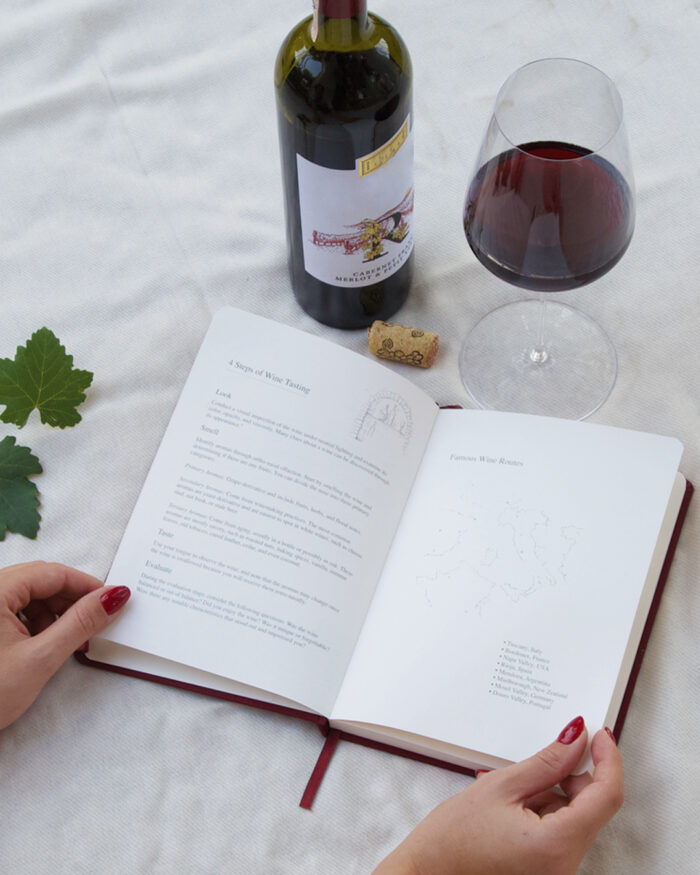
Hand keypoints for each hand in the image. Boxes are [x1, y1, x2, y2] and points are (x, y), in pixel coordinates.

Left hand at [0, 561, 130, 729]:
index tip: (112, 600)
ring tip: (69, 640)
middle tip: (96, 621)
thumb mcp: (40, 658)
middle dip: (71, 601)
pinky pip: (15, 610)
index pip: (53, 572)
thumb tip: (114, 597)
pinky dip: (36, 622)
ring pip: (29, 596)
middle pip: (41, 581)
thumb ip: (81, 623)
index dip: (87, 585)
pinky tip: (45, 644)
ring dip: (55, 613)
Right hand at [374, 717, 622, 874]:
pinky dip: (546, 812)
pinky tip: (513, 808)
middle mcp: (565, 867)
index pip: (606, 796)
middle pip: (592, 807)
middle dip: (571, 777)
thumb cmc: (454, 839)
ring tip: (511, 793)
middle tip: (538, 761)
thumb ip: (547, 762)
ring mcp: (558, 872)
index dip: (608, 759)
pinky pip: (562, 832)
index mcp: (556, 845)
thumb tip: (577, 738)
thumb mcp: (500, 787)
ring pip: (576, 818)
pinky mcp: (549, 872)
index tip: (599, 734)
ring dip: (553, 795)